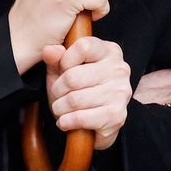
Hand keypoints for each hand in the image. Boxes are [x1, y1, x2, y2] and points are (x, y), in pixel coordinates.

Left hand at [44, 36, 130, 150]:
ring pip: (74, 100)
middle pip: (73, 77)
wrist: (94, 123)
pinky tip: (66, 121)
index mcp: (109, 51)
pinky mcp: (117, 114)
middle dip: (57, 90)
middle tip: (58, 96)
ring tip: (62, 109)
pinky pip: (81, 118)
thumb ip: (56, 59)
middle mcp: (119, 69)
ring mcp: (121, 92)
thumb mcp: (63, 70)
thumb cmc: (78, 89)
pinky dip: (67, 122)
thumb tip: (49, 50)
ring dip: (60, 108)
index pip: (83, 47)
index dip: (65, 61)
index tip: (63, 71)